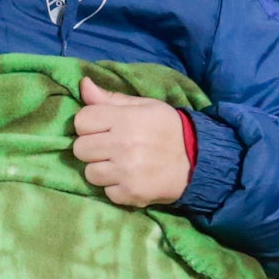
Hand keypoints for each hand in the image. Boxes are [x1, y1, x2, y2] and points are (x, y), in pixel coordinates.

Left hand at [71, 77, 194, 207]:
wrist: (197, 161)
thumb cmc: (168, 129)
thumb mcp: (144, 106)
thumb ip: (111, 98)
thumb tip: (84, 85)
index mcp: (125, 119)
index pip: (81, 121)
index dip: (89, 124)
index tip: (102, 128)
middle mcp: (123, 145)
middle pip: (80, 148)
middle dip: (92, 147)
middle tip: (110, 148)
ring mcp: (126, 172)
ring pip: (89, 173)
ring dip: (101, 169)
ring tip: (119, 164)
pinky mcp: (131, 193)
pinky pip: (106, 192)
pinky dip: (116, 188)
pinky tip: (129, 178)